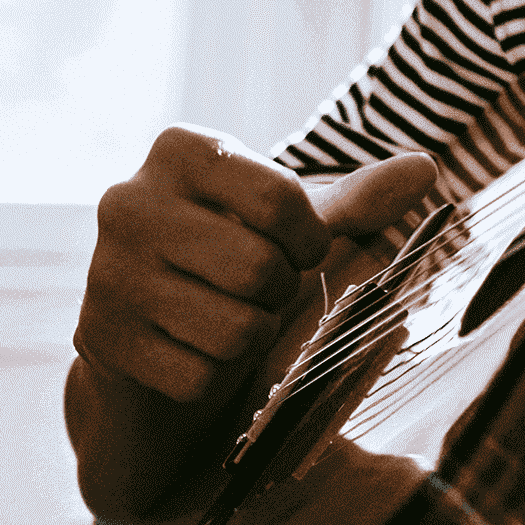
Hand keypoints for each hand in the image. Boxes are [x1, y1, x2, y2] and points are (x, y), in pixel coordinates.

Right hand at [75, 126, 436, 406]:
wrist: (153, 320)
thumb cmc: (235, 249)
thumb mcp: (293, 218)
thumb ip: (359, 198)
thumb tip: (424, 169)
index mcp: (180, 148)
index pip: (284, 199)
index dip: (310, 237)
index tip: (297, 244)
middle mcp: (127, 201)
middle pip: (259, 268)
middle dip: (278, 289)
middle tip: (256, 285)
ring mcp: (105, 274)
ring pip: (233, 330)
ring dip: (251, 334)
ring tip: (226, 312)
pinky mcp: (100, 341)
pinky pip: (199, 376)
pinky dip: (214, 373)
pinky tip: (192, 346)